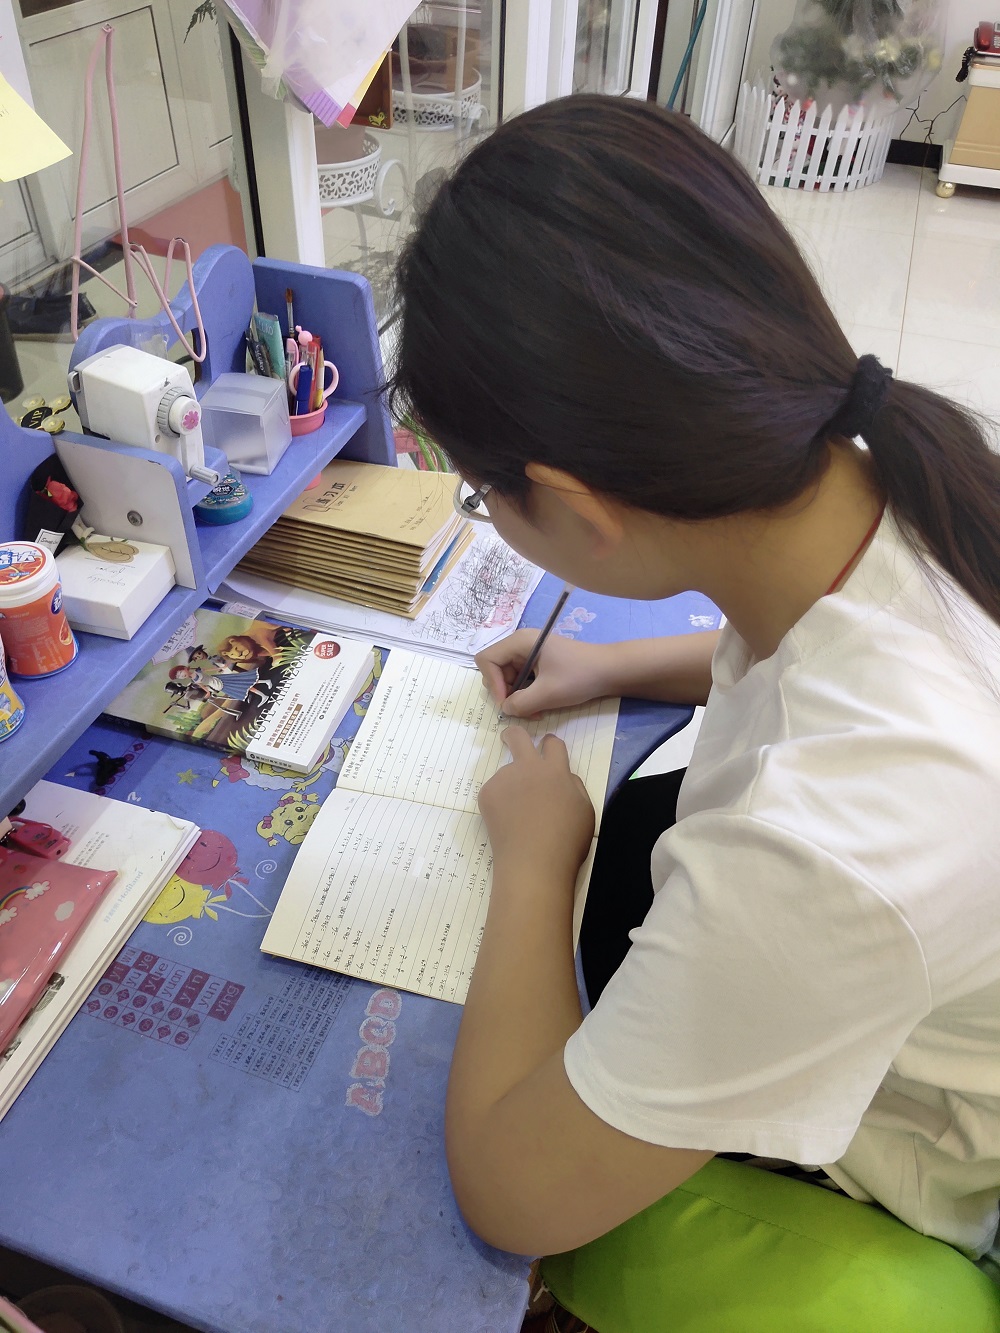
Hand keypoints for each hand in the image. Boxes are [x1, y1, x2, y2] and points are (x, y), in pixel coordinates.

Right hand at [476, 631, 613, 719]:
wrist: (610, 670)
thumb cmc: (579, 677)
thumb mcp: (547, 694)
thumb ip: (520, 704)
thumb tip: (506, 709)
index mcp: (520, 641)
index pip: (486, 660)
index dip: (492, 683)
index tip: (508, 702)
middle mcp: (521, 643)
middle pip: (495, 669)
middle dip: (505, 692)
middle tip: (523, 709)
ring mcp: (530, 652)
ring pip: (508, 677)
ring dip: (517, 697)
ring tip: (535, 710)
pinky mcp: (539, 661)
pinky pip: (522, 678)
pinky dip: (526, 694)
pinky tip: (540, 704)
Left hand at [478, 726, 594, 880]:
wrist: (533, 864)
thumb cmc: (566, 842)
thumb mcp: (586, 811)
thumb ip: (574, 786)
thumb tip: (563, 776)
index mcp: (556, 771)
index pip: (553, 743)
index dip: (551, 745)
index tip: (547, 749)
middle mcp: (528, 768)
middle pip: (518, 737)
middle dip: (514, 735)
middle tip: (511, 741)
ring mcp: (504, 779)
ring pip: (507, 774)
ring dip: (512, 786)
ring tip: (519, 818)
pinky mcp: (487, 794)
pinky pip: (495, 791)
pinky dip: (500, 803)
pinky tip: (507, 824)